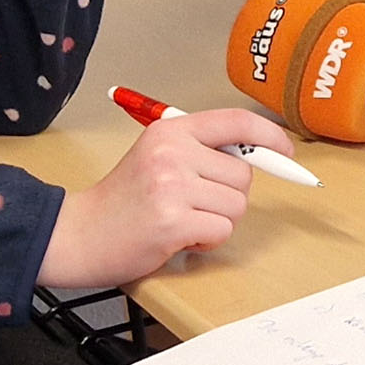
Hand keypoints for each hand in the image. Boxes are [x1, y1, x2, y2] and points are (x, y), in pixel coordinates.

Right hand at [40, 108, 295, 287]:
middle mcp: (172, 153)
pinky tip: (179, 238)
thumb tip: (262, 153)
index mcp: (171, 131)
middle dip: (229, 196)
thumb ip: (203, 150)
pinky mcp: (173, 222)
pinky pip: (222, 232)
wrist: (79, 234)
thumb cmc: (123, 200)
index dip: (270, 135)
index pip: (237, 122)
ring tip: (182, 220)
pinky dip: (207, 242)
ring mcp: (172, 187)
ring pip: (237, 206)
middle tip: (194, 204)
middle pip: (244, 174)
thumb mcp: (158, 156)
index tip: (286, 150)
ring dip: (217, 221)